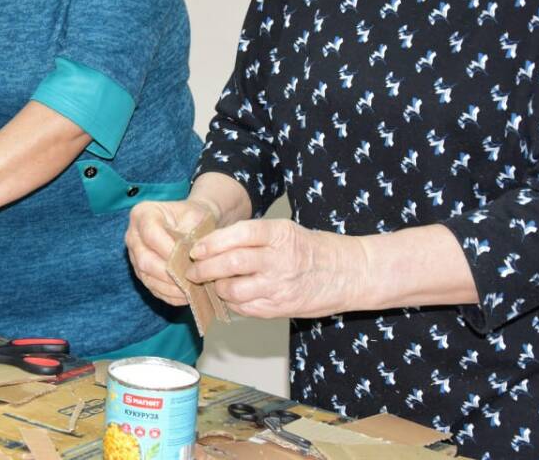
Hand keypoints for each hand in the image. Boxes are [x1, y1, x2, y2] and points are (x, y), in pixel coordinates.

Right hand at [125, 197, 219, 305]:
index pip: (151, 234)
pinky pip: (152, 288)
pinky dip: (170, 295)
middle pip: (144, 260)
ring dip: (170, 287)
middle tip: (190, 279)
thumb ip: (192, 234)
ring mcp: (135, 256)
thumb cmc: (194, 216)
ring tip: (191, 290)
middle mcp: (133, 235)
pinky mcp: (142, 273)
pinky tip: (186, 295)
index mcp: (142, 214)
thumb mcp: (196, 216)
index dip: (169, 249)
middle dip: (168, 273)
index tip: (190, 258)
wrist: (191, 222)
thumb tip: (193, 259)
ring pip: (147, 277)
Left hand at [188, 218, 369, 317]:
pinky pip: (245, 308)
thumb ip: (252, 237)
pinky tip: (230, 297)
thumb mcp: (284, 231)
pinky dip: (232, 303)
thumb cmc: (310, 249)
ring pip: (234, 290)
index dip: (212, 242)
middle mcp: (279, 260)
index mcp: (279, 234)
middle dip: (204, 269)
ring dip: (216, 288)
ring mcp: (280, 286)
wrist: (347, 274)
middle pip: (231, 264)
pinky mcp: (280, 308)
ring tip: (212, 284)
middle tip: (192, 270)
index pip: (239, 235)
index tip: (196, 249)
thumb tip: (212, 243)